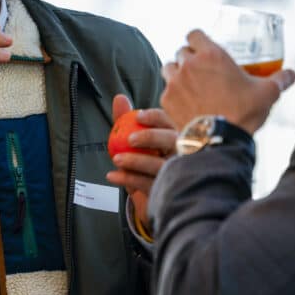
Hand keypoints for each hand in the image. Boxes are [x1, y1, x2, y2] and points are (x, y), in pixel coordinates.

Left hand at [105, 94, 175, 234]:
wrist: (154, 196)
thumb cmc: (146, 160)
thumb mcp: (134, 140)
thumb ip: (126, 118)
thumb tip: (119, 98)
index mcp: (174, 136)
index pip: (170, 122)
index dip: (155, 117)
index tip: (139, 115)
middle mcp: (181, 153)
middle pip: (172, 141)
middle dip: (151, 137)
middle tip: (130, 138)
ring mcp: (177, 173)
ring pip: (160, 165)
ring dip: (136, 161)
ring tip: (116, 159)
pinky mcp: (168, 191)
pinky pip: (147, 184)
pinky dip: (127, 178)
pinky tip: (113, 175)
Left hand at [160, 29, 294, 133]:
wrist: (219, 141)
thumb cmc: (244, 113)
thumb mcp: (268, 93)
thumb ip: (281, 79)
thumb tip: (292, 74)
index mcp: (212, 55)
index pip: (194, 34)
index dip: (198, 40)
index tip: (203, 49)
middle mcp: (189, 65)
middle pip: (181, 51)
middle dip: (189, 58)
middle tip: (201, 70)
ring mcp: (175, 83)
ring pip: (169, 68)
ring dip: (177, 73)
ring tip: (189, 85)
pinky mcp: (166, 101)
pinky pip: (165, 92)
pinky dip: (173, 96)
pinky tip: (185, 105)